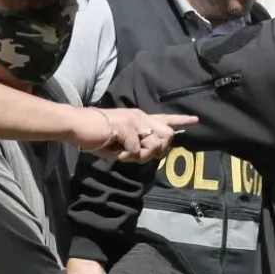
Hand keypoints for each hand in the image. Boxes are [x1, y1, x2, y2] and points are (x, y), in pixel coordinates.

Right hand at [72, 107, 196, 162]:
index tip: (196, 120)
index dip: (181, 120)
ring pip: (153, 146)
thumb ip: (137, 146)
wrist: (78, 125)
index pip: (165, 119)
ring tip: (122, 153)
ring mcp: (134, 120)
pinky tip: (115, 151)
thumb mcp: (122, 143)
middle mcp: (141, 116)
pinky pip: (136, 151)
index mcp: (140, 118)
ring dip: (139, 156)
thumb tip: (150, 154)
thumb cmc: (98, 135)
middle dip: (156, 151)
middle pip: (166, 137)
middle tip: (136, 154)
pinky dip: (125, 156)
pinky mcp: (127, 127)